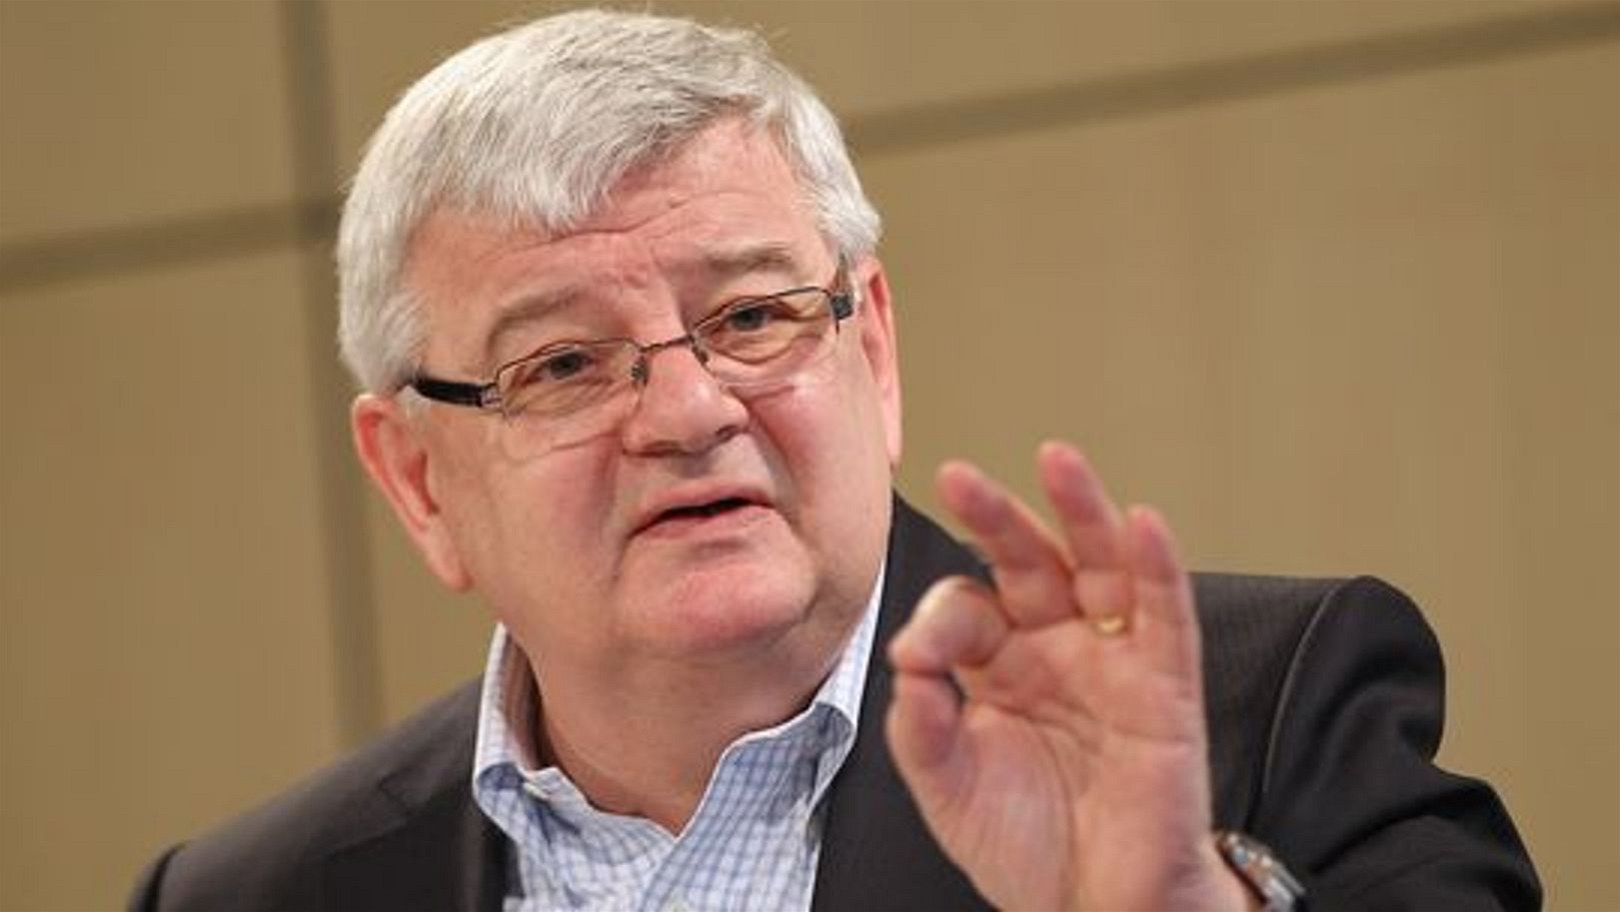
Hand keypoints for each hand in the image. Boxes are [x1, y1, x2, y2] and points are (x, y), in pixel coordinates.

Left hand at [886, 442, 1250, 910]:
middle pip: (1029, 562)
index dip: (940, 619)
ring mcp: (1111, 662)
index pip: (967, 608)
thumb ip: (919, 719)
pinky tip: (1142, 523)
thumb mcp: (946, 782)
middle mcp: (1054, 651)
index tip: (920, 657)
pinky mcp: (1164, 688)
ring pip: (1100, 568)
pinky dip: (1158, 568)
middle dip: (998, 516)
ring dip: (1082, 511)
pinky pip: (1164, 617)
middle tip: (960, 476)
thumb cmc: (1026, 846)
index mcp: (998, 668)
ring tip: (1057, 460)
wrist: (1093, 907)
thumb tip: (908, 654)